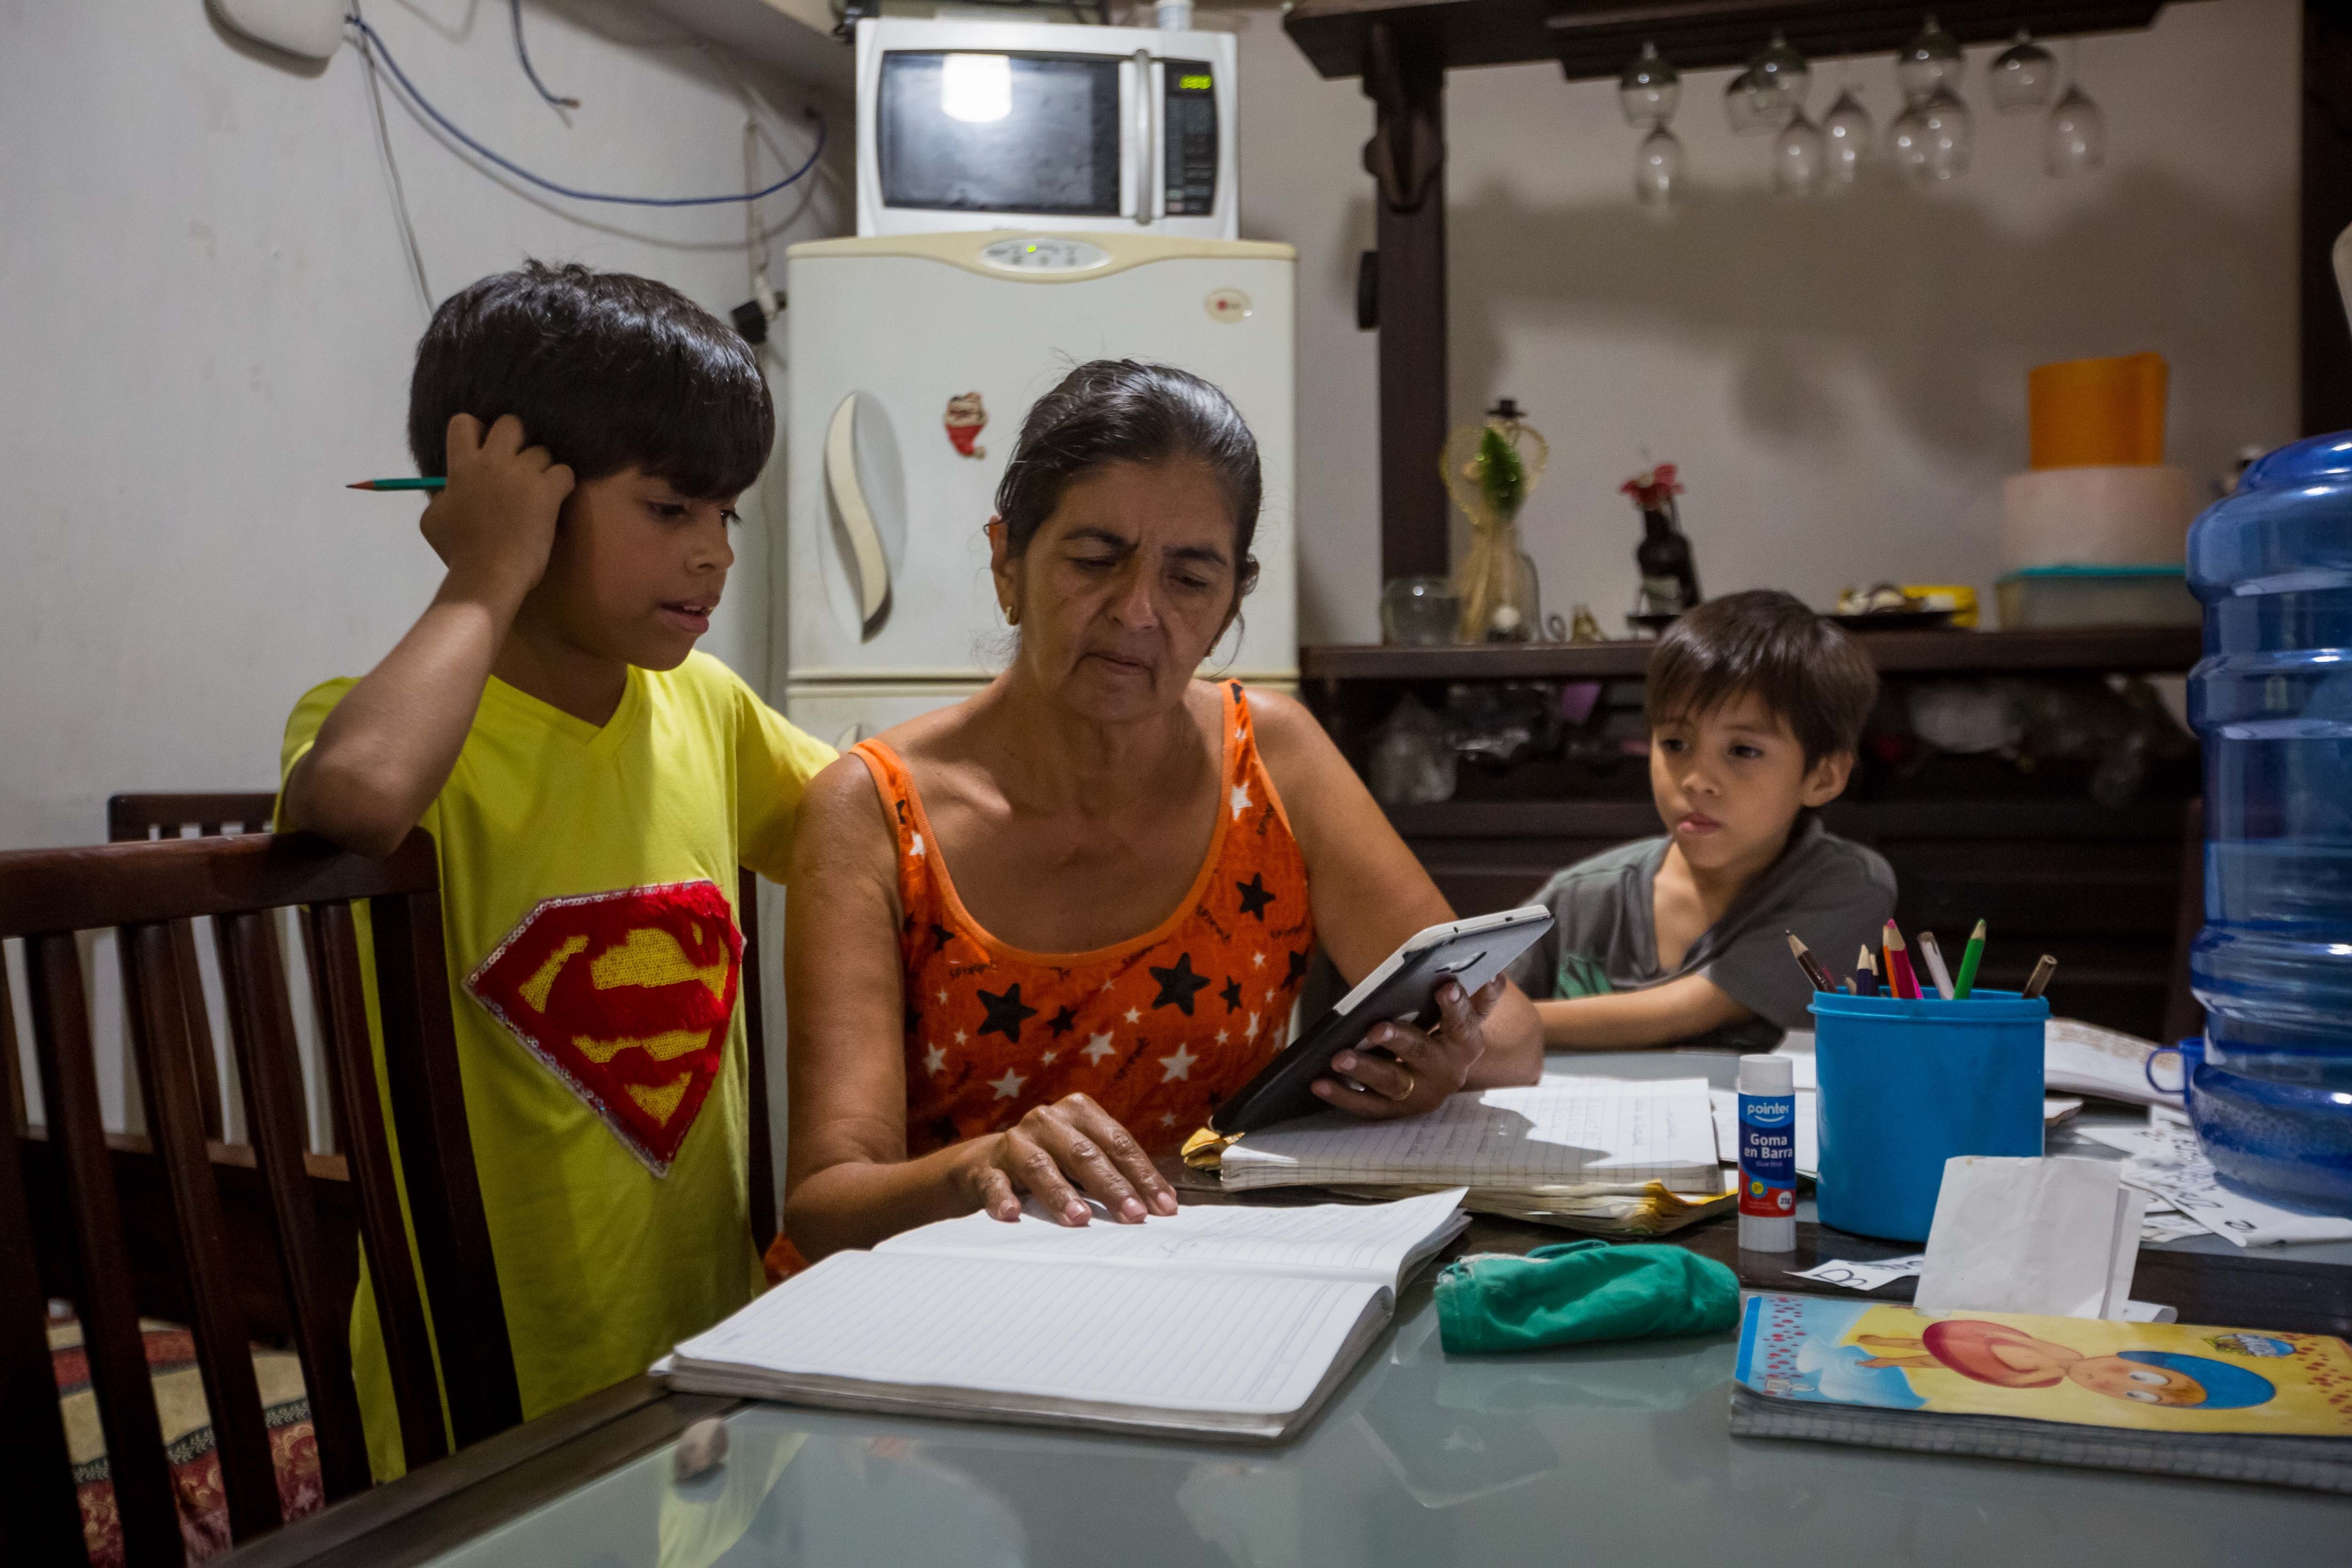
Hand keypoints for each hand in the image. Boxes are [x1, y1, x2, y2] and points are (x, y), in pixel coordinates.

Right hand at [421, 413, 573, 603]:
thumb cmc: (458, 552)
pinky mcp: (548, 492)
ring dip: (541, 467)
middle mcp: (493, 462)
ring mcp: (523, 474)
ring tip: (537, 489)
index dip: (476, 432)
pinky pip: (565, 472)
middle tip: (516, 464)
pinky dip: (563, 484)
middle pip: (510, 423)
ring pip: (541, 450)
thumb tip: (449, 489)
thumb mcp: (434, 519)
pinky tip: (556, 498)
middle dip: (516, 439)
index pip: (464, 422)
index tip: (482, 449)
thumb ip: (443, 495)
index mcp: (463, 466)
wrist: (489, 574)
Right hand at [958, 1093, 1180, 1225]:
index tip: (1164, 1208)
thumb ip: (1118, 1174)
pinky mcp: (986, 1167)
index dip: (1143, 1176)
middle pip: (1084, 1153)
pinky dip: (1003, 1199)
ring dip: (1061, 1194)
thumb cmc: (1053, 1163)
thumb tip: (1162, 1207)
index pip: (1118, 1143)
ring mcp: (1015, 1143)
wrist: (988, 1164)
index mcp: (1079, 1112)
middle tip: (1133, 1216)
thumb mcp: (1085, 1159)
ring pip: (1041, 1166)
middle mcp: (1047, 1121)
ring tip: (1080, 1218)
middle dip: (1112, 1186)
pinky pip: (995, 1183)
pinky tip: (1012, 1215)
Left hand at [1314, 975, 1505, 1119]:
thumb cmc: (1445, 1034)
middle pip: (1422, 1054)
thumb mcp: (1462, 1016)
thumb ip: (1476, 997)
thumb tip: (1495, 974)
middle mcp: (1446, 1073)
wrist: (1440, 1076)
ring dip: (1364, 1070)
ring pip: (1392, 1082)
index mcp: (1466, 1044)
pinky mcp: (1394, 1111)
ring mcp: (1419, 1095)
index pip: (1464, 1024)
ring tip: (1338, 1057)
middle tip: (1375, 1029)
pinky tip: (1318, 1082)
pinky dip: (1341, 1095)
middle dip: (1399, 1040)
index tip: (1445, 986)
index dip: (1456, 1007)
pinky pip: (1365, 1105)